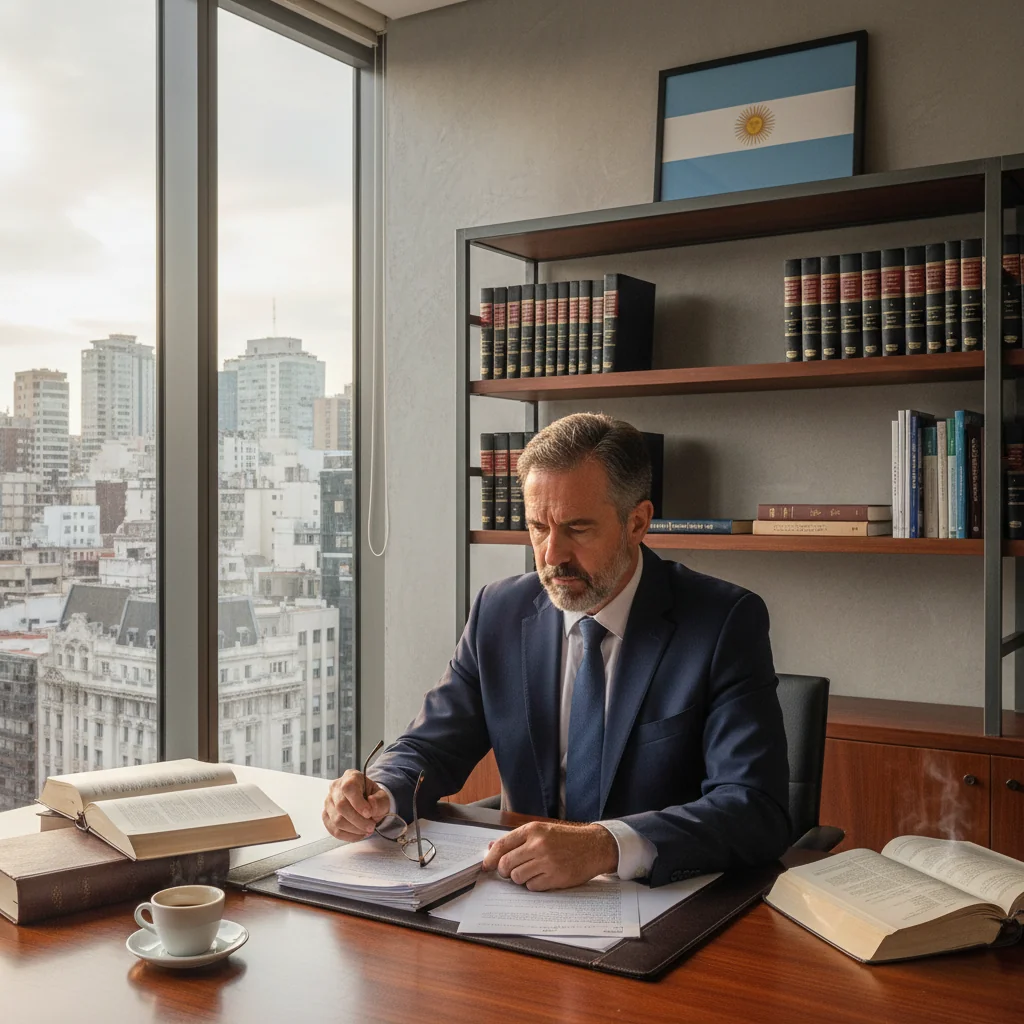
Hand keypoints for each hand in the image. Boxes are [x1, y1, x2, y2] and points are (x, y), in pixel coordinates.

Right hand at [322, 769, 390, 841]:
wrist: (368, 803)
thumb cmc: (374, 798)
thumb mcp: (383, 797)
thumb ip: (380, 801)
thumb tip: (371, 804)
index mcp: (351, 777)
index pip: (348, 788)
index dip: (358, 803)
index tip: (369, 813)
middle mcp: (336, 787)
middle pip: (341, 806)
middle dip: (358, 821)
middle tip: (371, 826)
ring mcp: (328, 802)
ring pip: (336, 820)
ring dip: (354, 830)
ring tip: (367, 830)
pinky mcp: (326, 815)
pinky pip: (334, 830)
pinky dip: (348, 836)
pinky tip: (359, 834)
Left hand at [480, 821, 618, 890]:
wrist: (593, 846)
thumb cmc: (566, 839)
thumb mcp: (542, 831)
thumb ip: (517, 839)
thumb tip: (491, 847)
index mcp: (533, 830)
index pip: (502, 845)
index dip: (490, 858)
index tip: (486, 866)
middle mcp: (538, 844)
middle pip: (506, 864)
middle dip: (505, 871)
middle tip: (511, 871)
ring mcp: (547, 862)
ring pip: (517, 877)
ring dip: (520, 878)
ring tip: (531, 872)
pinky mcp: (555, 877)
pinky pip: (532, 887)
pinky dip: (533, 885)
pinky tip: (543, 877)